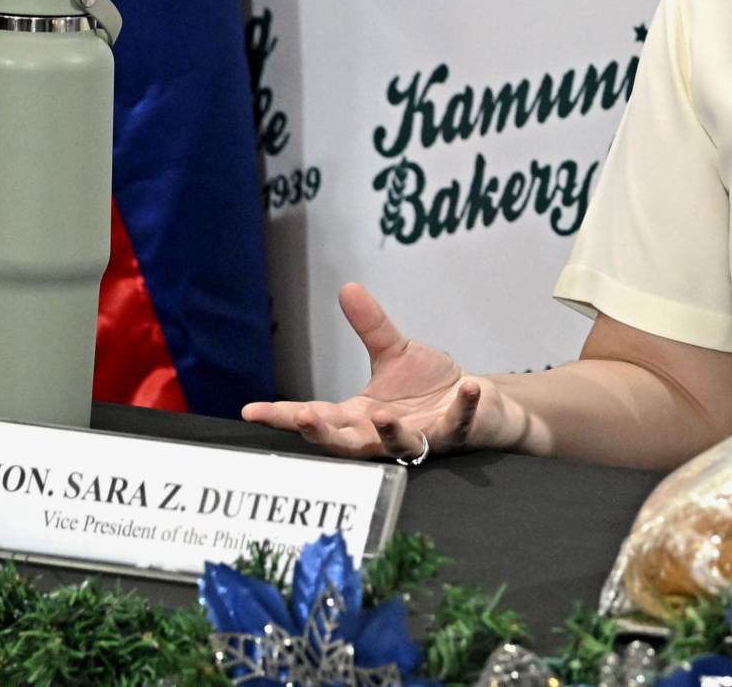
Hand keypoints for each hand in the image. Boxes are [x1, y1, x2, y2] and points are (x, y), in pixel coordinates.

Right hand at [241, 283, 524, 460]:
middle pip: (347, 444)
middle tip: (304, 418)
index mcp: (361, 417)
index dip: (284, 415)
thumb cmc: (430, 386)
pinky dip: (465, 407)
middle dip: (324, 434)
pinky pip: (460, 423)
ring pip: (400, 444)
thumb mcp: (395, 353)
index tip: (251, 411)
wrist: (480, 402)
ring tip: (381, 414)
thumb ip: (370, 327)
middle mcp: (385, 434)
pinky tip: (470, 387)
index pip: (317, 417)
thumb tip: (347, 288)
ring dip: (390, 431)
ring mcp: (421, 438)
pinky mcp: (457, 434)